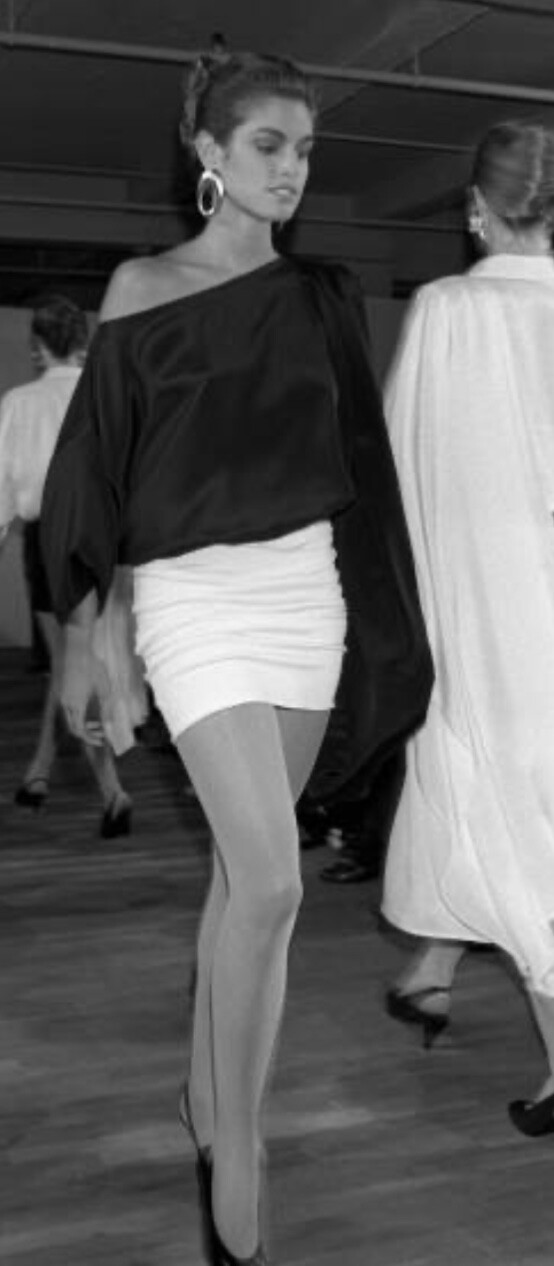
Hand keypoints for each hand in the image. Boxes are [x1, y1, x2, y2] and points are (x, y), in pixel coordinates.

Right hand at [61, 625, 111, 746]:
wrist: (78, 639)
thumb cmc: (93, 661)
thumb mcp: (105, 685)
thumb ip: (109, 706)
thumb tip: (116, 723)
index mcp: (76, 704)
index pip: (79, 731)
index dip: (91, 738)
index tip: (103, 740)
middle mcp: (66, 701)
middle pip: (73, 725)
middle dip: (89, 732)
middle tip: (103, 732)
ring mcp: (63, 692)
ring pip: (71, 715)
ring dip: (84, 721)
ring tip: (99, 720)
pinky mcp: (64, 685)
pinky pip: (70, 705)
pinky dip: (80, 711)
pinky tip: (93, 704)